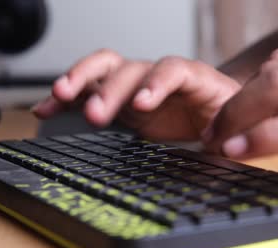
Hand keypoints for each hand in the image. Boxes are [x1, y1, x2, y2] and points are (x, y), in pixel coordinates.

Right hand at [32, 49, 239, 139]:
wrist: (213, 112)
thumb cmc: (223, 116)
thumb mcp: (231, 128)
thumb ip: (226, 137)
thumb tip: (224, 149)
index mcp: (193, 79)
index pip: (173, 69)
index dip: (155, 83)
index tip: (141, 105)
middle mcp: (158, 76)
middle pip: (130, 68)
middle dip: (110, 89)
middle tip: (96, 113)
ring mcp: (134, 84)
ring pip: (103, 69)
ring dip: (80, 80)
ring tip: (60, 95)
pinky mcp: (117, 97)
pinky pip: (87, 91)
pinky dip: (65, 99)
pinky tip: (47, 108)